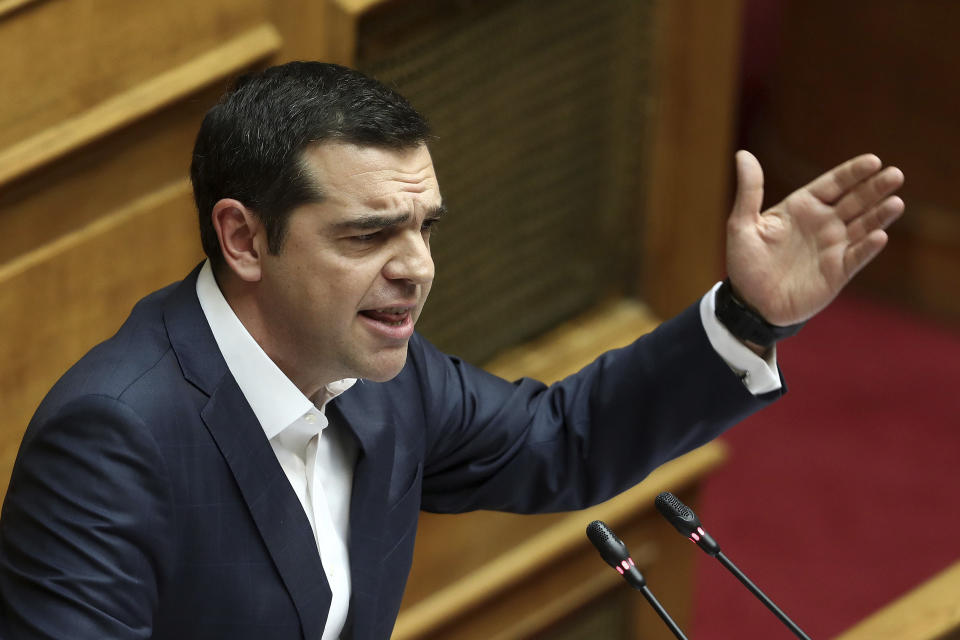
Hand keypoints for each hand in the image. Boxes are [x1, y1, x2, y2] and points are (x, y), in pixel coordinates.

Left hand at [725, 150, 903, 325]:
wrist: (750, 303)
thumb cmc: (745, 263)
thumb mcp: (742, 225)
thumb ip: (749, 191)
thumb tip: (743, 155)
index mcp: (803, 207)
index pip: (834, 184)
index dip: (853, 173)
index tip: (873, 161)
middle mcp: (823, 223)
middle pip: (856, 200)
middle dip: (875, 188)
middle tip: (895, 174)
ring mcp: (833, 247)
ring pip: (863, 226)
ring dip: (880, 215)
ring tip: (896, 203)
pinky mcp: (837, 272)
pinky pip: (856, 257)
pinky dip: (868, 247)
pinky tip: (879, 236)